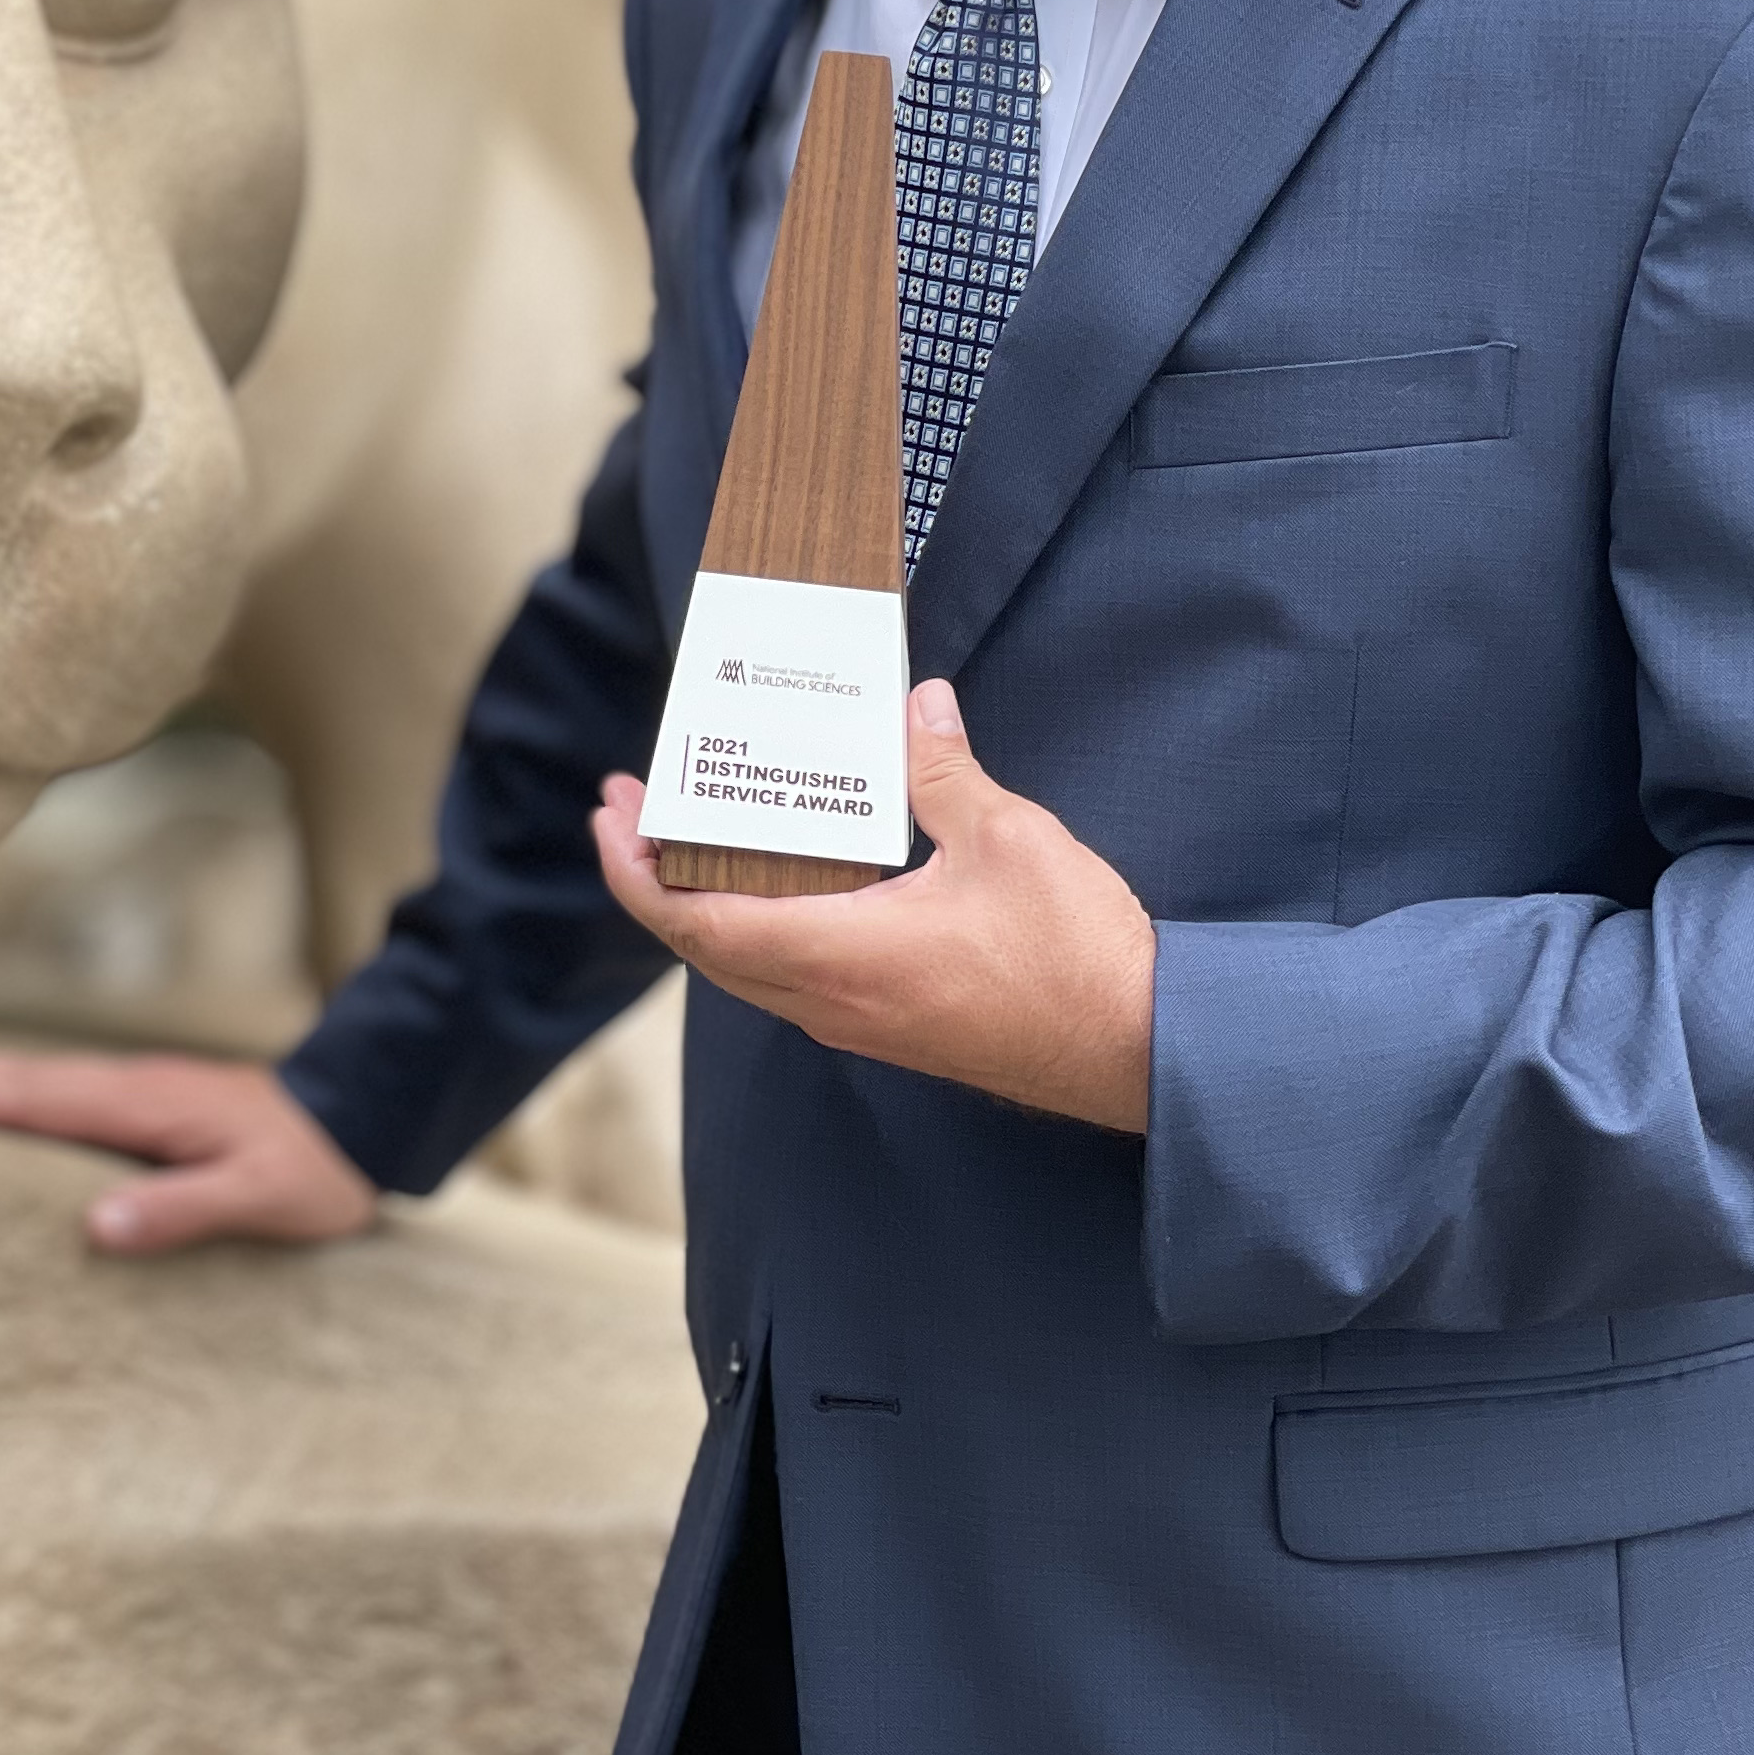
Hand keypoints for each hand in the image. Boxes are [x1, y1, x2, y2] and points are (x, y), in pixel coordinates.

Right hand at [0, 1049, 380, 1253]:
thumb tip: (95, 1227)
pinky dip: (10, 1092)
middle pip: (18, 1080)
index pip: (34, 1100)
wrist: (363, 1117)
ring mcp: (139, 1090)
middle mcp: (131, 1087)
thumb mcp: (259, 1199)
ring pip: (35, 1080)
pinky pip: (59, 1092)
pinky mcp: (149, 1103)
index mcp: (144, 1106)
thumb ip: (181, 1211)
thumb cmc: (313, 1168)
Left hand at [597, 679, 1154, 1132]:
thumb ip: (943, 771)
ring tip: (688, 833)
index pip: (699, 922)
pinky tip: (775, 879)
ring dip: (702, 902)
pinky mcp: (888, 1027)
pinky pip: (791, 978)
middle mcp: (832, 1003)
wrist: (1142, 1049)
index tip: (611, 817)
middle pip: (705, 947)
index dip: (638, 873)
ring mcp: (859, 1023)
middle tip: (629, 806)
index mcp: (840, 957)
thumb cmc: (1076, 955)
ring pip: (746, 969)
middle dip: (652, 875)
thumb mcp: (1006, 838)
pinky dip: (757, 925)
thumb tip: (914, 705)